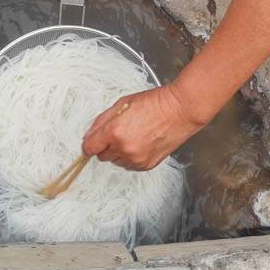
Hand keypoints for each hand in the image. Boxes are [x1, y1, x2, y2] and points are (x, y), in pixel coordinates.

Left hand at [81, 84, 207, 170]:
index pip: (89, 148)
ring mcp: (136, 159)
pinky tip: (141, 142)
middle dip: (106, 145)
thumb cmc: (155, 103)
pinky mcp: (147, 165)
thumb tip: (90, 134)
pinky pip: (130, 165)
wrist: (180, 110)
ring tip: (134, 135)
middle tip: (119, 132)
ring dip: (119, 152)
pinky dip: (132, 157)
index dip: (89, 144)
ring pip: (116, 162)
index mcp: (114, 131)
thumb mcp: (122, 104)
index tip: (92, 142)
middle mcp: (124, 148)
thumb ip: (102, 121)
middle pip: (102, 156)